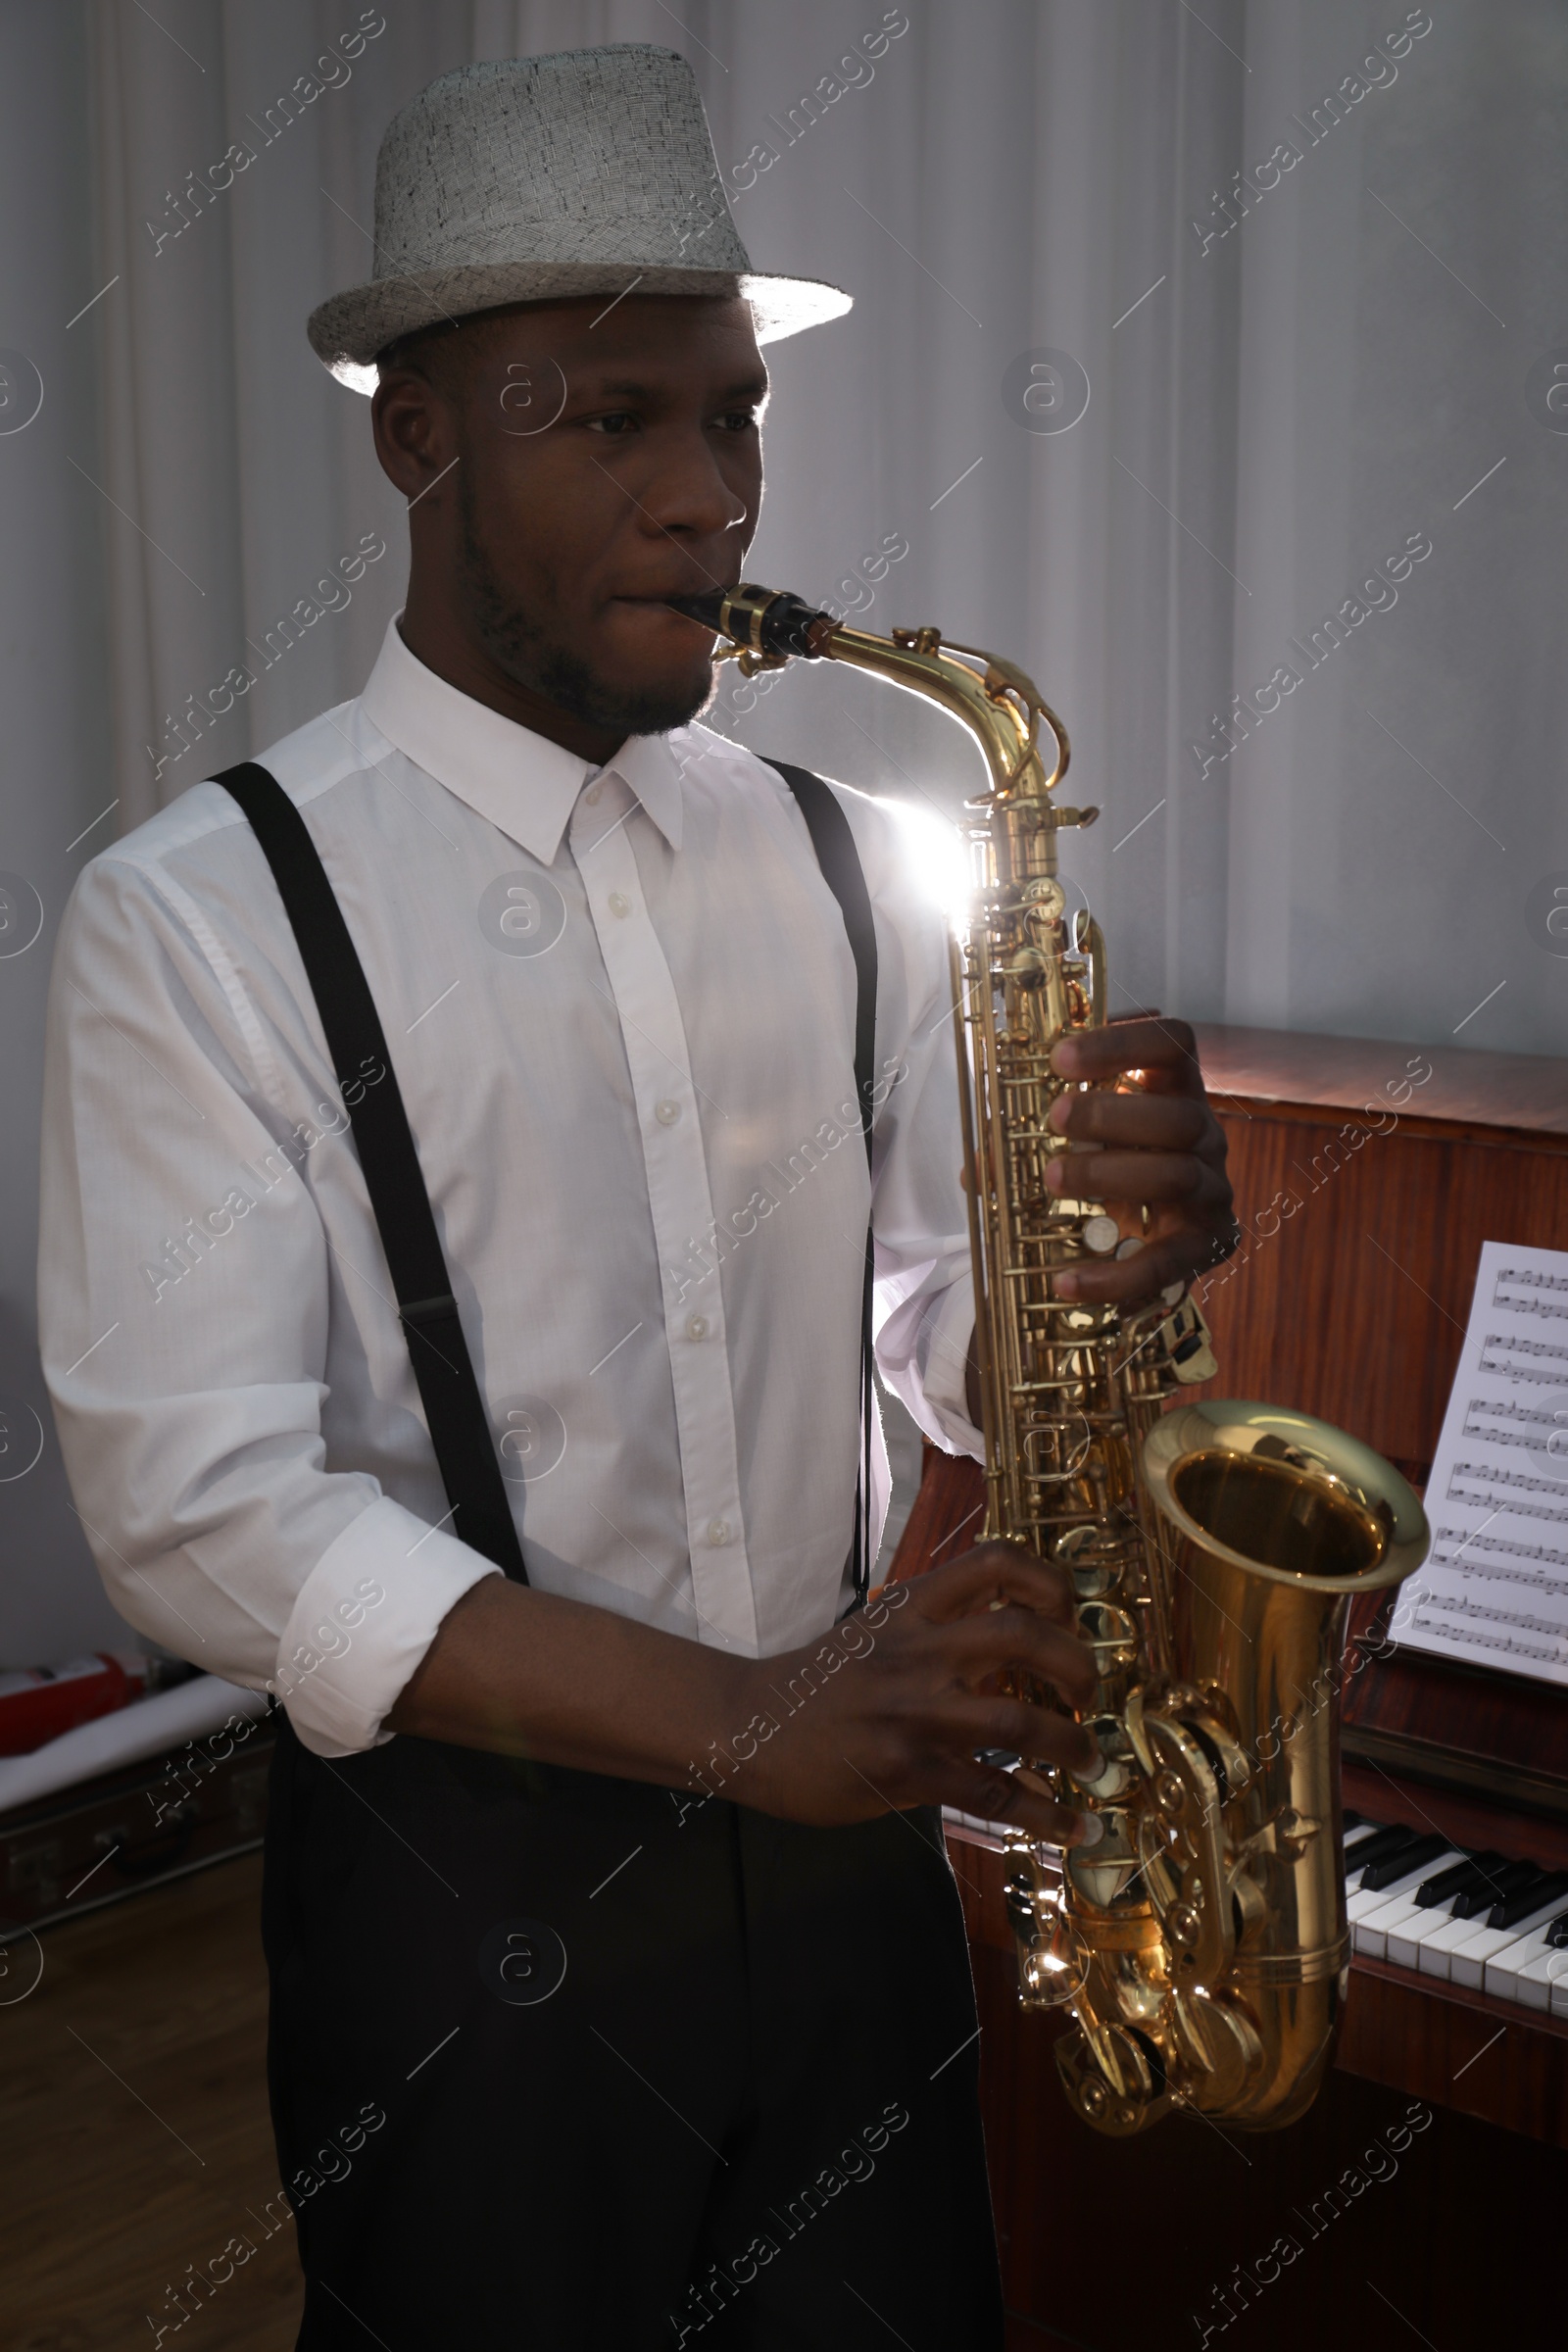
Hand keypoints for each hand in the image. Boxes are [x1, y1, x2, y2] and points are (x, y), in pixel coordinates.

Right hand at [737, 1543, 1099, 1843]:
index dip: (1048, 1583)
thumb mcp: (877, 1627)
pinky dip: (1046, 1814)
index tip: (1067, 1616)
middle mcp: (917, 1650)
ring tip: (1092, 1765)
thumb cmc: (821, 1679)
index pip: (995, 1562)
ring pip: (1016, 1719)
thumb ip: (937, 1624)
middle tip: (1088, 1695)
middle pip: (1022, 1635)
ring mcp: (910, 1711)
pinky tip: (1074, 1828)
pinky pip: (991, 1792)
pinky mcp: (904, 1770)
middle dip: (1076, 1666)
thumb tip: (1015, 1638)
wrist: (751, 1726)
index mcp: (911, 1606)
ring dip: (1072, 1746)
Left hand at [1044, 1013, 1236, 1306]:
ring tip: (1052, 1178)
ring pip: (1178, 1175)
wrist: (1144, 1247)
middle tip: (1054, 1117)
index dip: (1123, 1041)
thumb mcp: (1071, 1145)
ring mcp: (1210, 1191)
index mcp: (1172, 1093)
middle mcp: (1203, 1136)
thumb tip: (978, 1167)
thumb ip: (1025, 1143)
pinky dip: (1113, 1276)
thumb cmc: (1105, 1176)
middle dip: (1112, 1113)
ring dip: (1110, 1174)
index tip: (1060, 1056)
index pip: (1171, 1044)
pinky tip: (1067, 1281)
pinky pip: (1165, 1261)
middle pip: (1179, 1115)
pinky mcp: (1206, 1247)